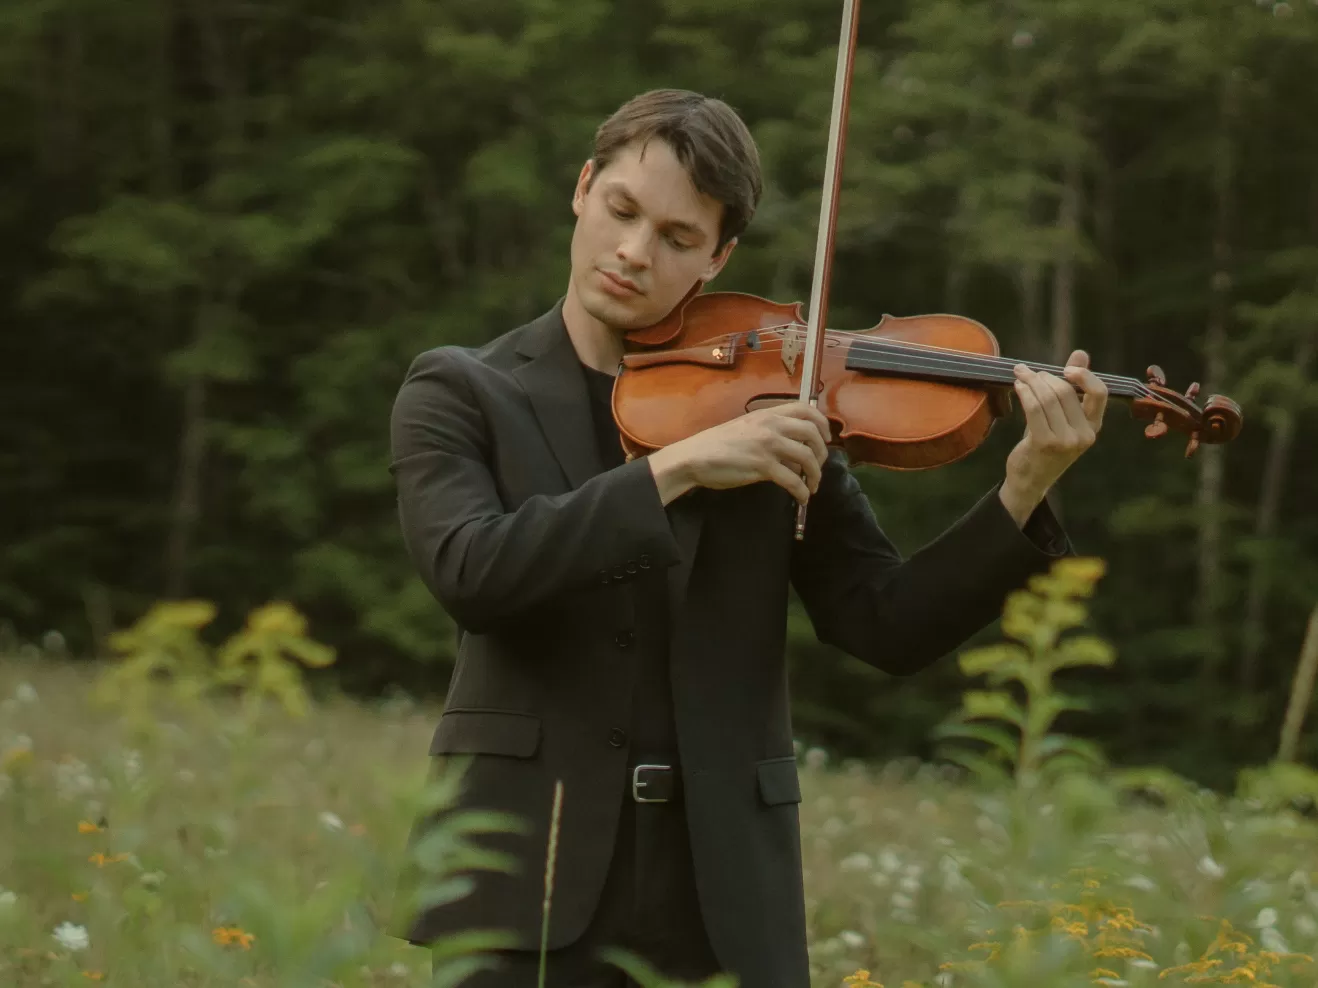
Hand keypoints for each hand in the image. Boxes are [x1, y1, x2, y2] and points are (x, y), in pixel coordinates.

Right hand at [648, 402, 831, 505]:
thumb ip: (770, 432)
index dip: (822, 423)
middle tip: (818, 466)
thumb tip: (793, 449)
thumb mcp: (747, 428)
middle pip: (812, 434)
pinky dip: (802, 491)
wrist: (695, 457)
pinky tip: (801, 497)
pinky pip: (793, 480)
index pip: (806, 409)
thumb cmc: (718, 444)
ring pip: (807, 458)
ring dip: (815, 475)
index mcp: (768, 414)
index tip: (825, 438)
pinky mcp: (762, 467)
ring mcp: (767, 446)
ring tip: (812, 486)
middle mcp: (771, 426)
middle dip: (822, 453)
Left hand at [1000, 350, 1108, 525]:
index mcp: (1094, 427)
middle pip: (1066, 391)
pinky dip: (1025, 392)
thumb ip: (1073, 386)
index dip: (1084, 375)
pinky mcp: (1044, 443)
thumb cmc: (1046, 445)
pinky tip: (1018, 385)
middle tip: (1030, 372)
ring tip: (1021, 375)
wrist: (1030, 480)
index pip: (1100, 393)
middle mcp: (1084, 435)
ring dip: (1031, 381)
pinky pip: (1034, 408)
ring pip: (1048, 398)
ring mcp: (1065, 441)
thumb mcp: (1062, 417)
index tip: (1066, 368)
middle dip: (1045, 377)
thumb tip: (1081, 353)